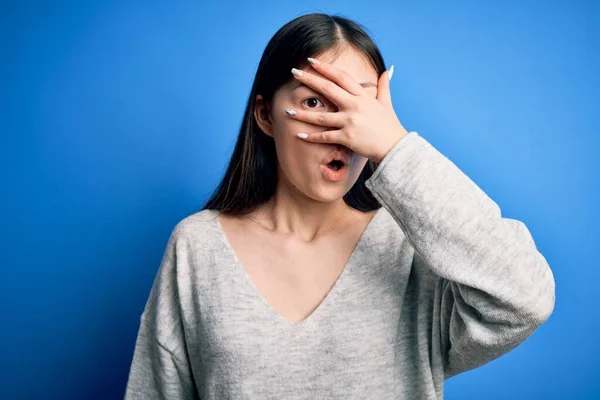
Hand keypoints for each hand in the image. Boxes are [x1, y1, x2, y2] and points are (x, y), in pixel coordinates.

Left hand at [286, 57, 408, 162]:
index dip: (325, 68)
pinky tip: (298, 134)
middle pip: (328, 89)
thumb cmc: (390, 126)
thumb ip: (384, 86)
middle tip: (294, 72)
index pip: (341, 77)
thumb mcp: (386, 103)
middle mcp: (354, 106)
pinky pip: (325, 137)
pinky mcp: (347, 137)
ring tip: (287, 110)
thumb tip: (387, 71)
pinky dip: (311, 136)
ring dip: (303, 113)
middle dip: (309, 80)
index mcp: (362, 96)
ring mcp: (350, 122)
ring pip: (321, 116)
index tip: (311, 61)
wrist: (395, 147)